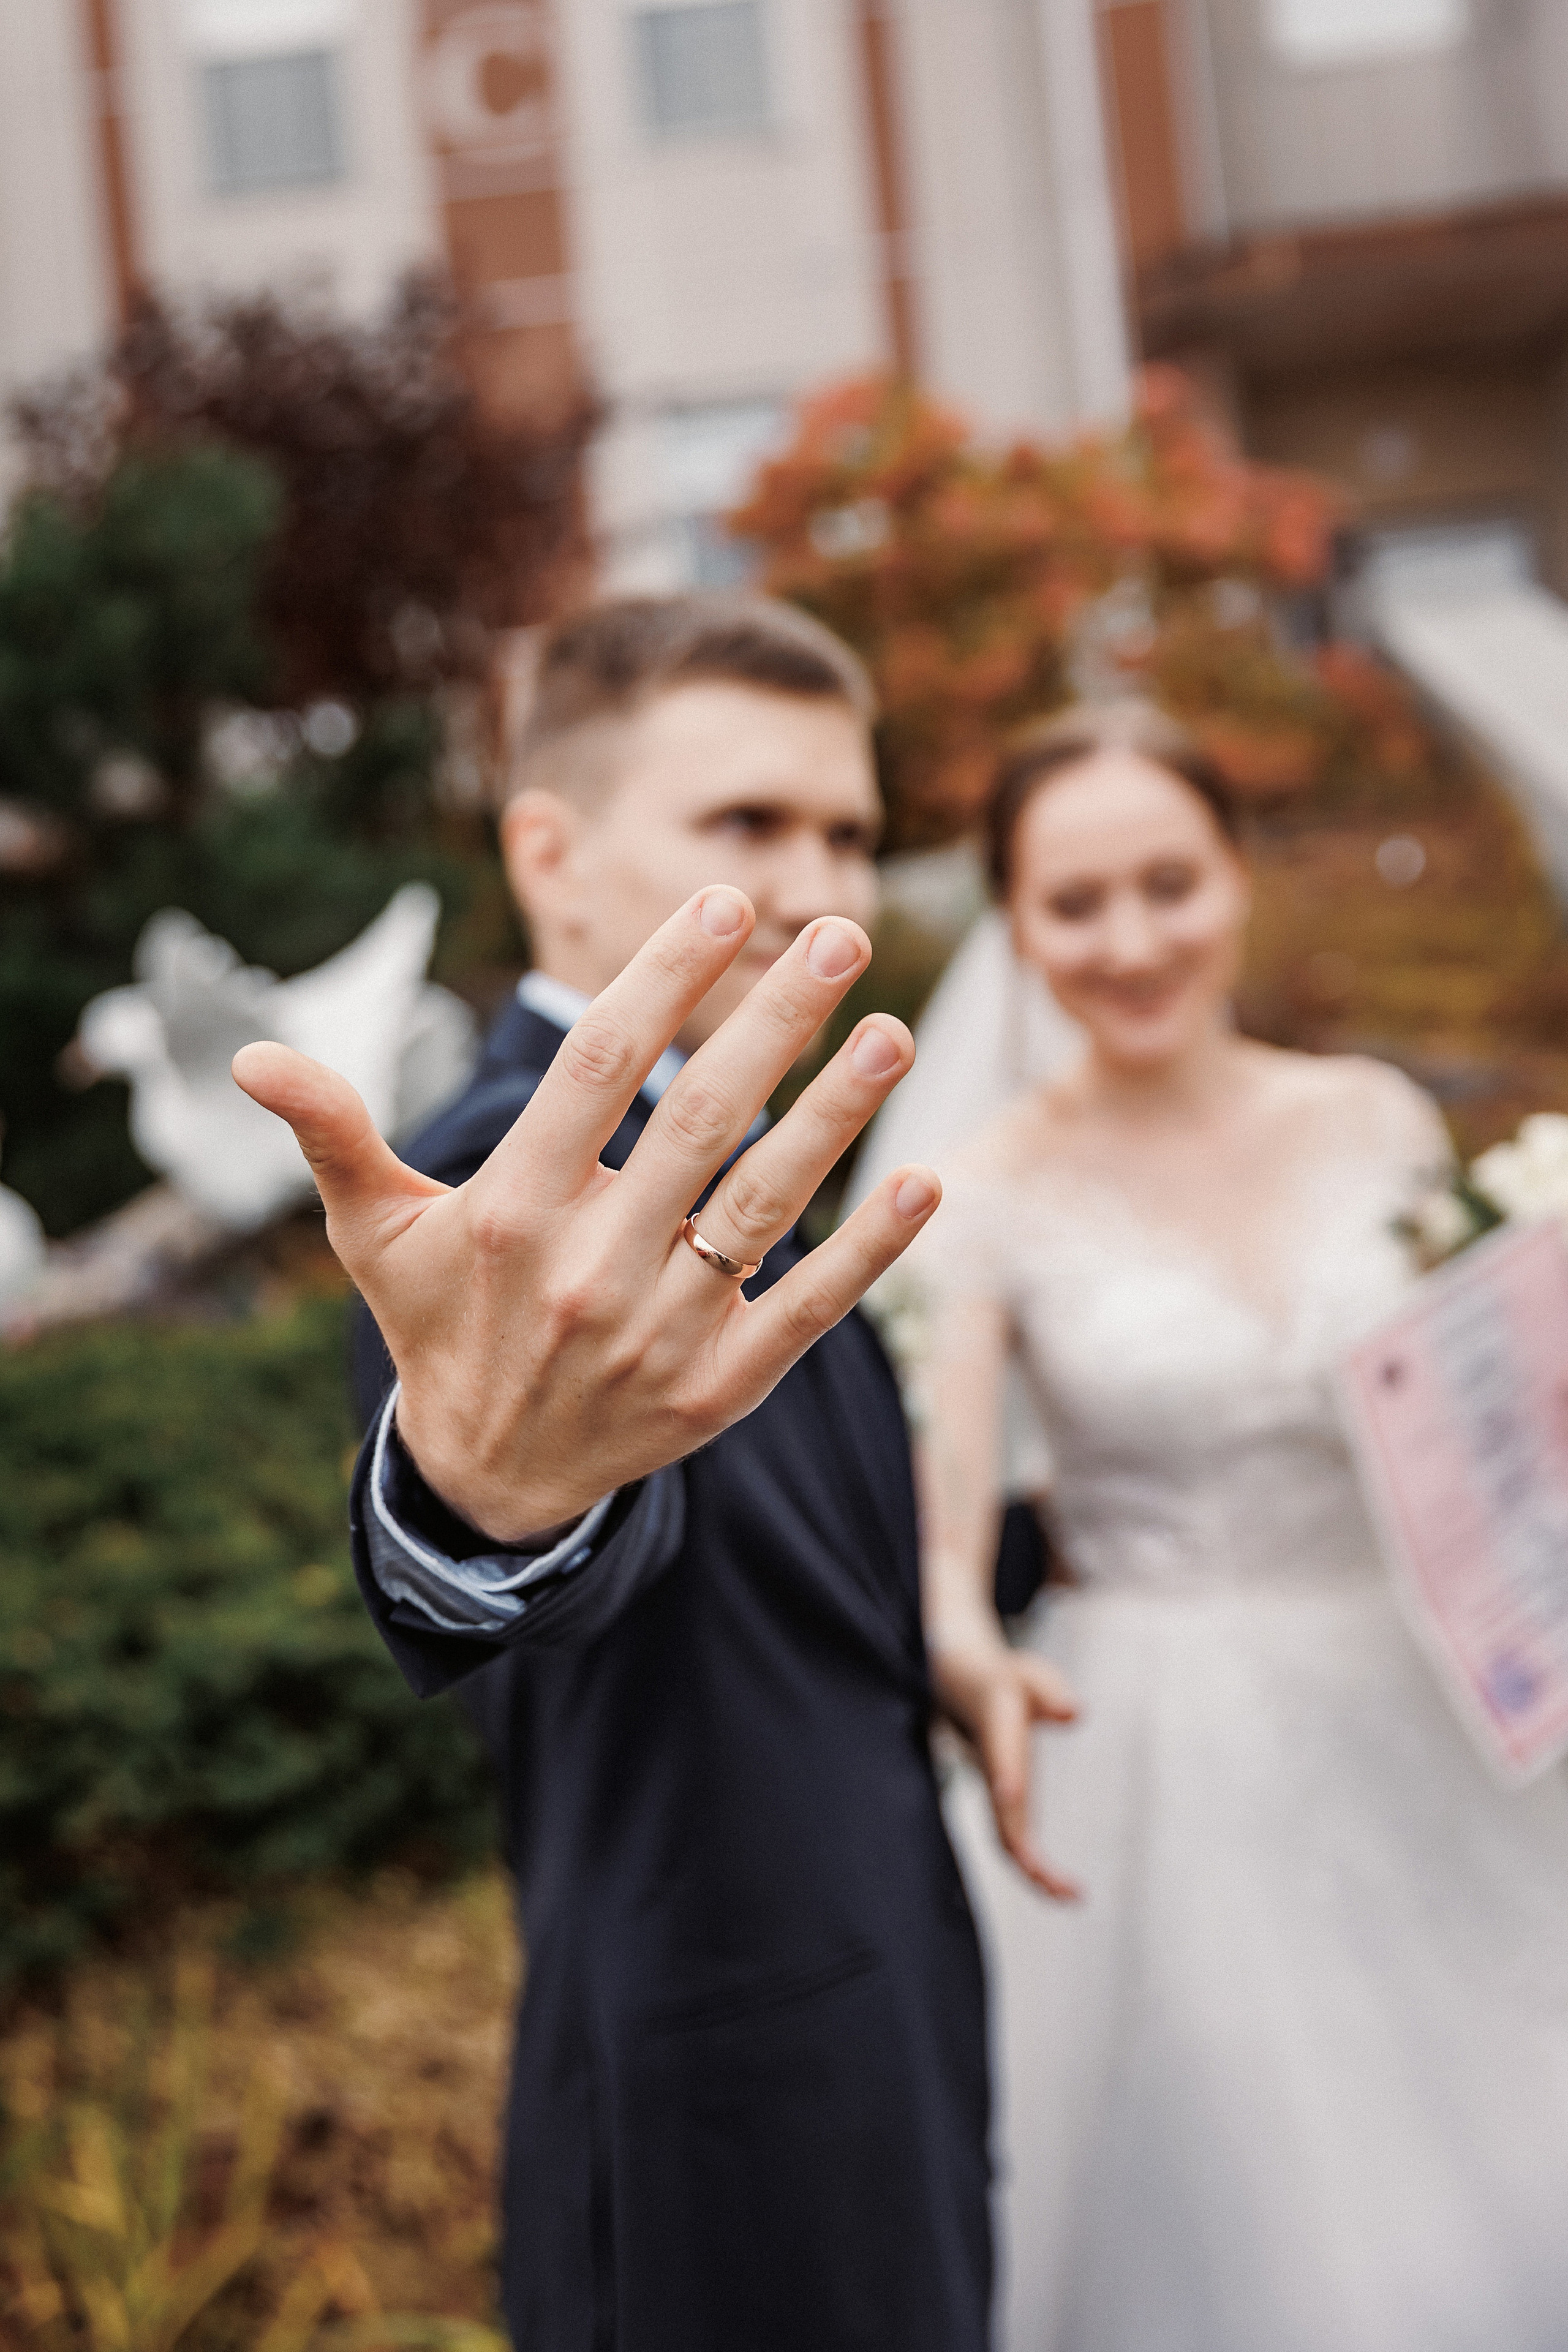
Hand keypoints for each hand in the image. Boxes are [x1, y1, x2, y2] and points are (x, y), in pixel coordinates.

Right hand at [232, 888, 939, 1541]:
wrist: (491, 1480)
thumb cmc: (440, 1322)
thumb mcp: (374, 1232)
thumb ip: (333, 1132)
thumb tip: (251, 1054)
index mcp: (510, 1214)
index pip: (600, 1073)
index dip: (665, 980)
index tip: (726, 902)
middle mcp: (589, 1272)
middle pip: (698, 1125)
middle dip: (773, 1022)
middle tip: (840, 934)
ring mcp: (662, 1334)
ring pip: (763, 1209)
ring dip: (835, 1118)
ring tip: (893, 1030)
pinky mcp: (721, 1391)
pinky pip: (808, 1309)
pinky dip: (868, 1249)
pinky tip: (923, 1177)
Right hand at [927, 1606, 1080, 1900]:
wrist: (969, 1691)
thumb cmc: (1006, 1682)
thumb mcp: (1029, 1675)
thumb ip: (1049, 1691)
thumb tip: (1074, 1712)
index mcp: (998, 1734)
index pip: (1000, 1759)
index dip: (1005, 1778)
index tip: (1010, 1793)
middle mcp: (995, 1772)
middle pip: (1003, 1819)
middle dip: (1027, 1856)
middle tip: (1061, 1887)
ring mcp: (999, 1793)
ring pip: (1009, 1842)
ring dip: (1035, 1874)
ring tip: (1071, 1896)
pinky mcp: (1008, 1804)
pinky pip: (1018, 1842)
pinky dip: (1038, 1869)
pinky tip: (1065, 1888)